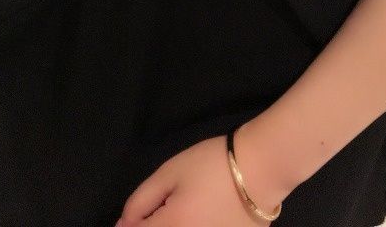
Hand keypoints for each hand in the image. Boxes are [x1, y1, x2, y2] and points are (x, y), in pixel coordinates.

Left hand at [115, 133, 282, 226]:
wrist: (262, 169)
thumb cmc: (212, 165)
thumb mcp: (170, 172)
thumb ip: (141, 201)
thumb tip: (124, 225)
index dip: (130, 225)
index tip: (140, 214)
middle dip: (154, 226)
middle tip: (171, 210)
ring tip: (191, 211)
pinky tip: (207, 217)